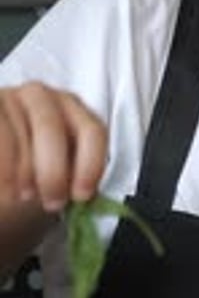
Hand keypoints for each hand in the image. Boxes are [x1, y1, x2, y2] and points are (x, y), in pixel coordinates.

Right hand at [0, 82, 107, 212]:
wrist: (1, 167)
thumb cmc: (27, 167)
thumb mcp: (54, 170)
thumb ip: (72, 176)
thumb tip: (84, 196)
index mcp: (71, 108)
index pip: (92, 130)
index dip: (90, 165)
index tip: (81, 195)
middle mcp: (41, 95)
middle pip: (52, 131)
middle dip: (53, 174)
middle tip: (51, 202)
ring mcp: (10, 97)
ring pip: (19, 138)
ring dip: (24, 174)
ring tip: (21, 194)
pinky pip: (1, 139)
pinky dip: (4, 169)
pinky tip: (7, 186)